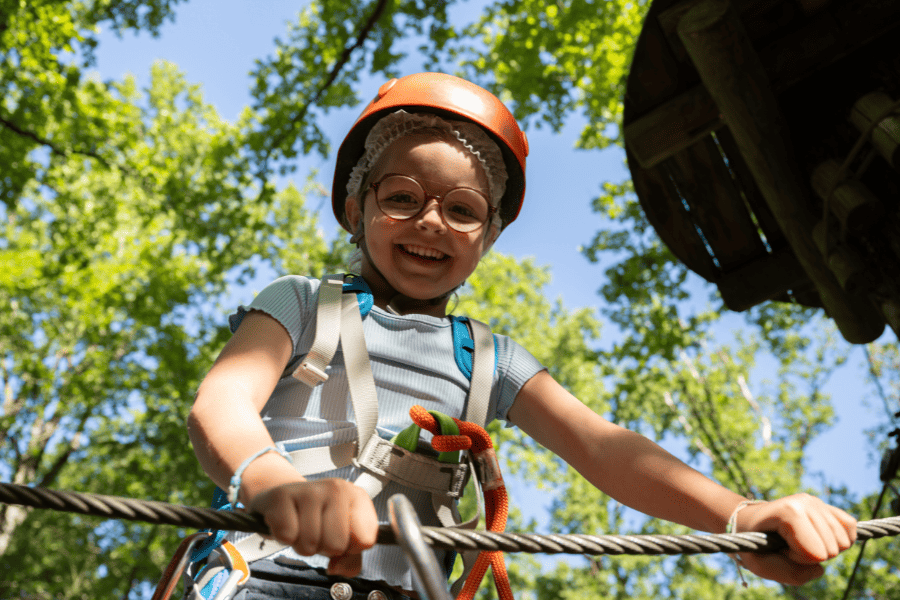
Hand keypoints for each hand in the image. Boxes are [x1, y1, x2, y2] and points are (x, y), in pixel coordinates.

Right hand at [248, 478, 377, 576]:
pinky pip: (287, 536)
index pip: (365, 540)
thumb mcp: (342, 537)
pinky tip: (287, 522)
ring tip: (301, 527)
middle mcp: (336, 488)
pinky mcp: (282, 495)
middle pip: (336, 544)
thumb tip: (337, 568)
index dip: (350, 549)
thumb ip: (351, 560)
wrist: (283, 500)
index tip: (341, 537)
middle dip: (323, 547)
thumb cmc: (316, 519)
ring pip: (311, 543)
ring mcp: (310, 489)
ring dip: (302, 544)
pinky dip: (284, 538)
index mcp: (357, 497)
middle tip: (316, 531)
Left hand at [734, 494, 856, 585]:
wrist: (751, 522)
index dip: (798, 559)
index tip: (779, 548)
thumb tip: (820, 569)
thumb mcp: (761, 565)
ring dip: (822, 548)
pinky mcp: (827, 505)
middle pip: (833, 549)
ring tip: (798, 540)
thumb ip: (791, 574)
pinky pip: (850, 527)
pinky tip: (818, 537)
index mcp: (788, 512)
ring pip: (845, 542)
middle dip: (810, 555)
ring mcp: (817, 502)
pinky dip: (840, 540)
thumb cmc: (754, 544)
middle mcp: (806, 502)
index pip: (816, 553)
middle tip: (788, 545)